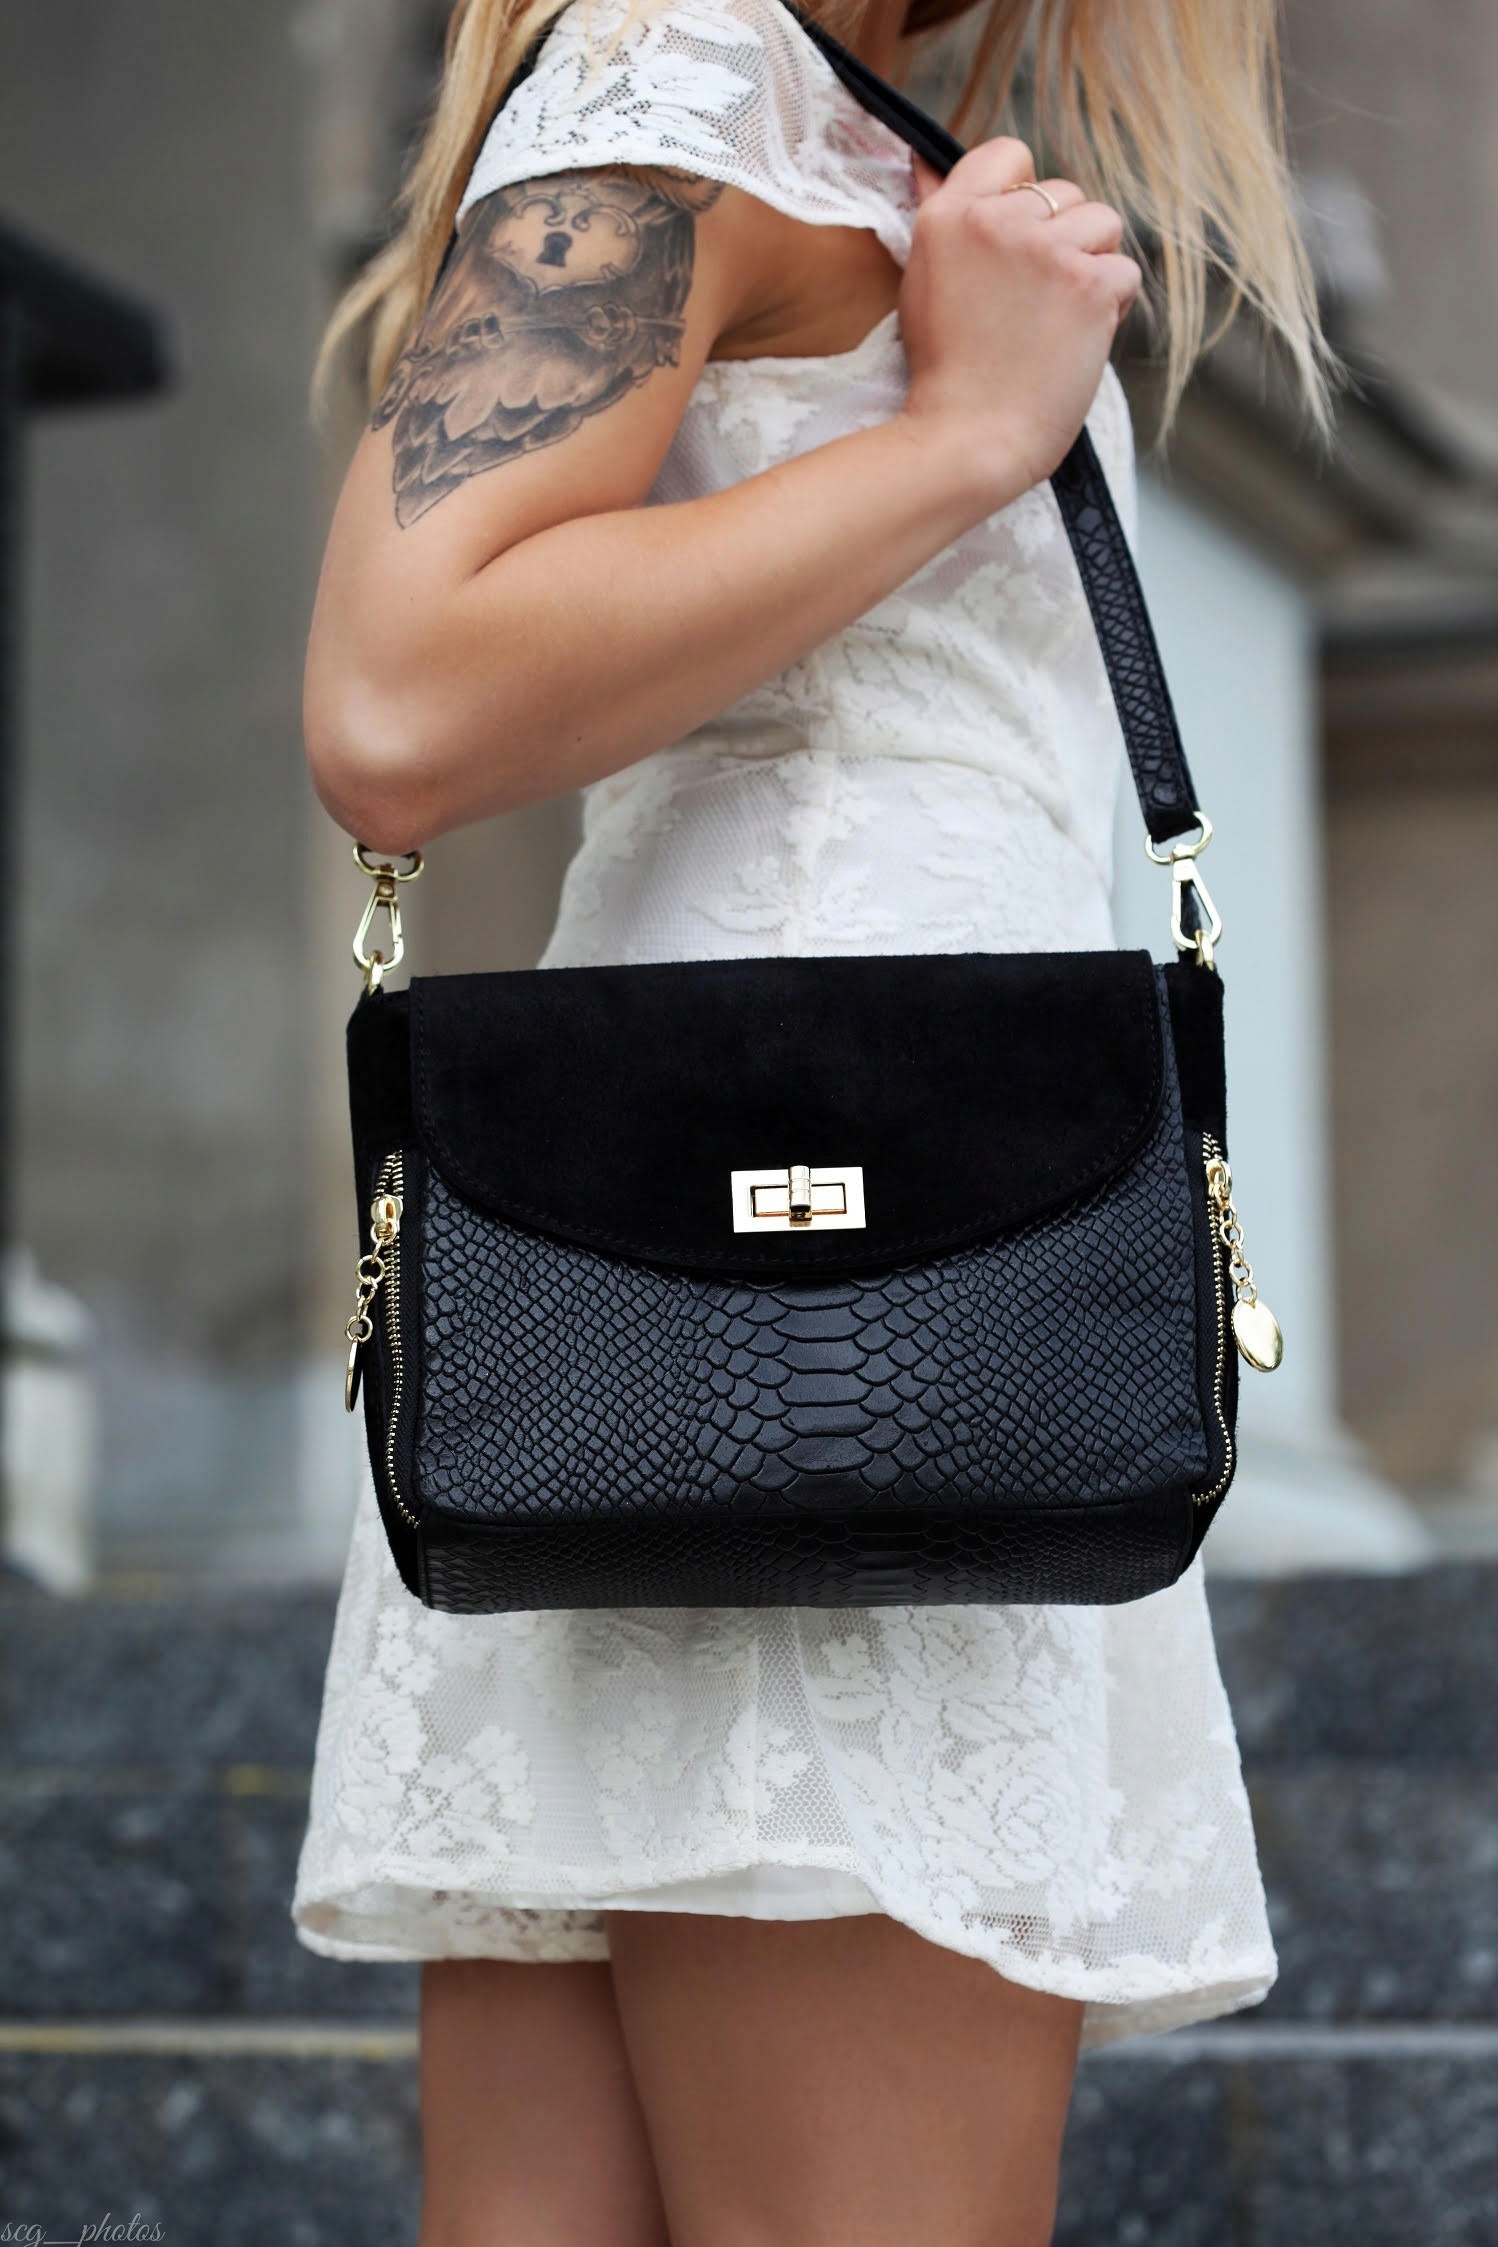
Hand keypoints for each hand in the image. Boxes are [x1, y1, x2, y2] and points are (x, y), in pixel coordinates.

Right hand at [895, 138, 1141, 503]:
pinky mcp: (1089, 284)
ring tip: (1055, 322)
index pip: (1008, 153)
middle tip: (1031, 305)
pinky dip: (1111, 310)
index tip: (1017, 241)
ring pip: (1103, 224)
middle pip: (1065, 193)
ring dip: (1093, 268)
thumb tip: (926, 161)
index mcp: (949, 215)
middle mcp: (996, 220)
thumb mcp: (924, 281)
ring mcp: (1046, 249)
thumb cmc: (946, 376)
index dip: (1023, 192)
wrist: (969, 439)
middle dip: (1064, 239)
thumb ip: (943, 218)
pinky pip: (1125, 273)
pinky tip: (1075, 343)